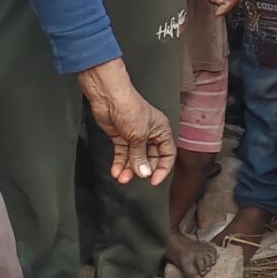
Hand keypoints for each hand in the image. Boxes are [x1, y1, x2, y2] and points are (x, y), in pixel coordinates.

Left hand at [82, 58, 175, 183]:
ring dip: (128, 169)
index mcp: (161, 130)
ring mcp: (134, 135)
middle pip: (150, 158)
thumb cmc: (129, 106)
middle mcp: (149, 133)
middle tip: (136, 176)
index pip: (167, 154)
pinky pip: (122, 154)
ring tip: (122, 177)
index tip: (154, 180)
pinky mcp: (121, 136)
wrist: (109, 97)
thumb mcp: (138, 135)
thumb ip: (140, 156)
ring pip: (134, 158)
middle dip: (142, 169)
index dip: (162, 168)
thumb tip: (144, 172)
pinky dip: (119, 163)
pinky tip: (116, 170)